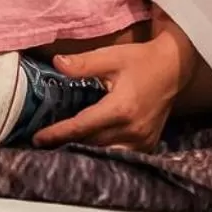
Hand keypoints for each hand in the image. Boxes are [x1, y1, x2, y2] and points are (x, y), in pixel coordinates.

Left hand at [31, 31, 191, 150]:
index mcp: (121, 108)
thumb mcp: (111, 56)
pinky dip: (103, 153)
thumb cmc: (140, 60)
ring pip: (105, 153)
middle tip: (43, 145)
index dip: (58, 133)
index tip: (38, 138)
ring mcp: (142, 140)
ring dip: (84, 152)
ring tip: (60, 149)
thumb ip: (83, 63)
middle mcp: (132, 129)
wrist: (172, 68)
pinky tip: (88, 149)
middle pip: (91, 143)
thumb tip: (56, 63)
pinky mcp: (148, 144)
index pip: (82, 126)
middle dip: (66, 144)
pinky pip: (121, 155)